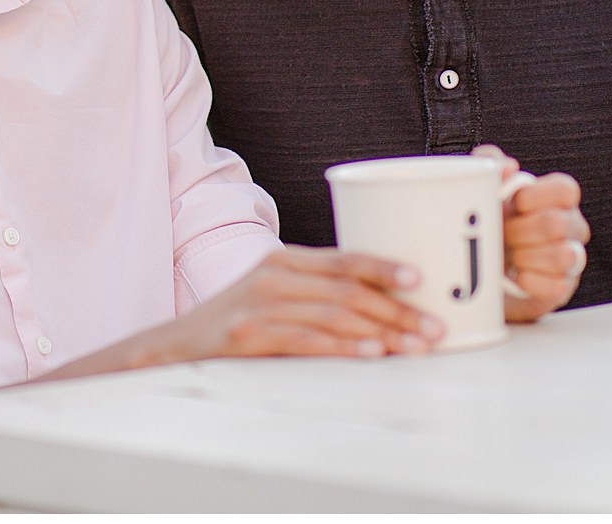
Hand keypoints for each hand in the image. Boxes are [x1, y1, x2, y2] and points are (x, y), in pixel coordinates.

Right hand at [147, 246, 443, 360]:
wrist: (175, 346)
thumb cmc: (237, 324)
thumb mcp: (276, 298)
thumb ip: (319, 295)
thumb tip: (386, 312)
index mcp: (286, 261)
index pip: (344, 258)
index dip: (385, 267)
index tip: (422, 279)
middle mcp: (274, 275)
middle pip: (347, 289)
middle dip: (398, 310)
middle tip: (435, 328)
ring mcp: (259, 303)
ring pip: (334, 313)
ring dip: (382, 331)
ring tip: (416, 346)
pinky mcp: (248, 335)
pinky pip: (305, 338)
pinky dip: (342, 346)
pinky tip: (370, 353)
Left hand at [475, 145, 588, 322]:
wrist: (480, 269)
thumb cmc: (490, 220)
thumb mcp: (485, 188)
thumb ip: (490, 164)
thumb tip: (507, 166)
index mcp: (557, 198)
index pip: (566, 190)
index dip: (535, 197)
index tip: (513, 203)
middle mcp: (571, 226)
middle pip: (558, 224)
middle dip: (520, 231)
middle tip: (502, 233)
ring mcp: (572, 258)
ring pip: (563, 257)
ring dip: (525, 257)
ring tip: (510, 255)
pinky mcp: (564, 287)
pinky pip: (556, 286)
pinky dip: (529, 281)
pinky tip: (516, 276)